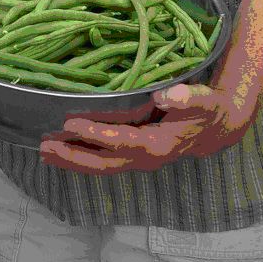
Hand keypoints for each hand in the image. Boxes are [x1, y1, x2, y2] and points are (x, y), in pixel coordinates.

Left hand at [39, 79, 259, 173]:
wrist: (218, 128)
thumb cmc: (208, 110)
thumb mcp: (203, 100)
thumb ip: (187, 98)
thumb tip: (166, 96)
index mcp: (158, 145)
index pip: (121, 141)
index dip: (95, 133)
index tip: (70, 122)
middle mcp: (144, 158)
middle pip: (103, 163)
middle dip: (73, 157)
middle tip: (44, 148)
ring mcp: (137, 160)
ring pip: (100, 166)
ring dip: (72, 161)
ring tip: (44, 153)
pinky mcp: (133, 155)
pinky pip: (103, 161)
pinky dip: (81, 158)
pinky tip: (62, 152)